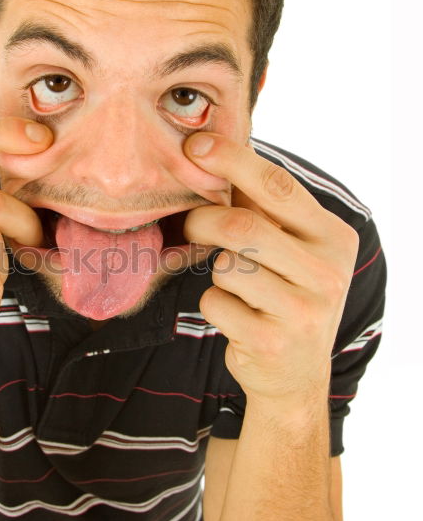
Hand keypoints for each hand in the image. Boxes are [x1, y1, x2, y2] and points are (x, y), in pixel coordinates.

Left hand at [182, 133, 359, 406]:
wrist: (294, 374)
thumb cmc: (284, 295)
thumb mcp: (292, 250)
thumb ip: (264, 210)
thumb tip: (211, 155)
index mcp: (333, 237)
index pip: (278, 186)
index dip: (232, 161)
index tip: (195, 146)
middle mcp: (327, 271)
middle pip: (243, 226)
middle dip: (203, 220)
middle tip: (189, 224)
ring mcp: (303, 310)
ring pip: (228, 266)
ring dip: (214, 270)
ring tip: (233, 284)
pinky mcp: (272, 341)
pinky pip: (216, 302)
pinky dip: (213, 304)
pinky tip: (235, 315)